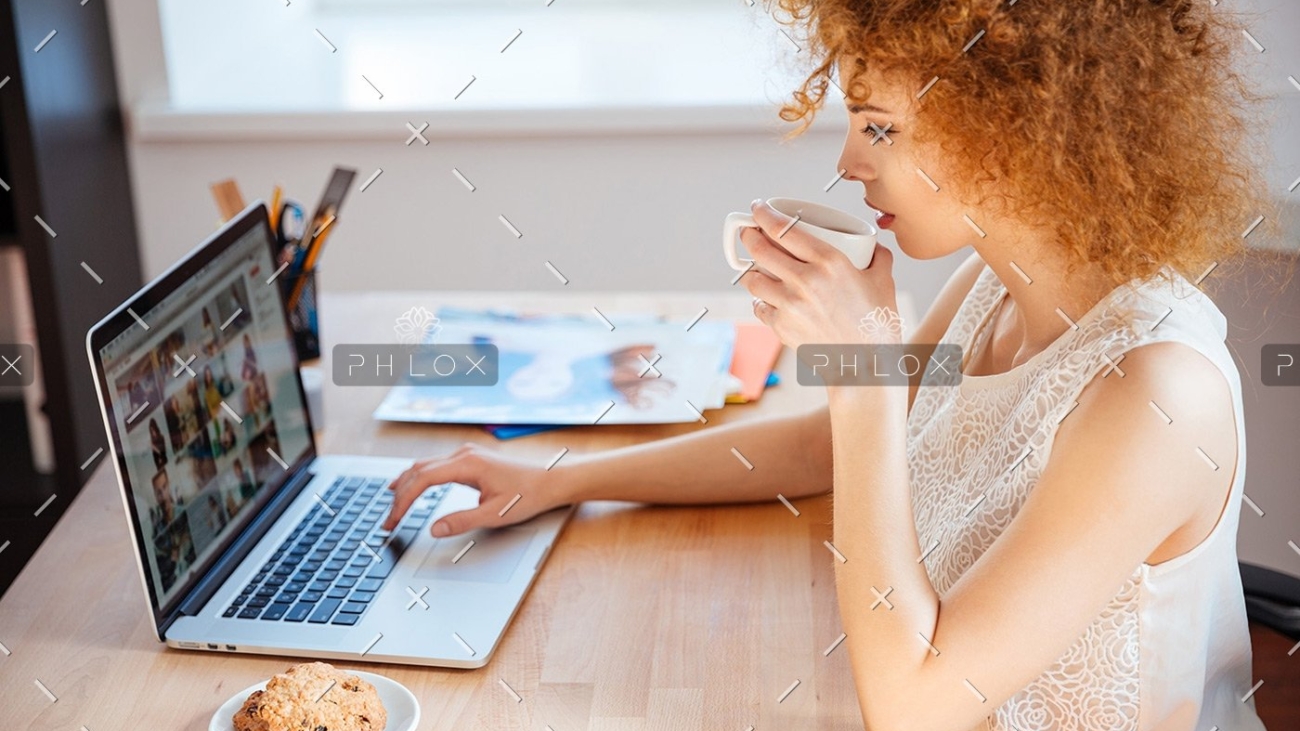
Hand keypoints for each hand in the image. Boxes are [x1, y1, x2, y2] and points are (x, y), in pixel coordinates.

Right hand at [383, 443, 561, 536]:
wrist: (551, 480)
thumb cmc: (528, 496)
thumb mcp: (495, 515)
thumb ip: (462, 522)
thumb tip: (434, 529)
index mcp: (467, 464)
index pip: (421, 480)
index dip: (402, 502)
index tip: (393, 522)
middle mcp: (463, 454)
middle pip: (417, 471)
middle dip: (399, 496)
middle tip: (388, 522)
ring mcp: (465, 454)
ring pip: (424, 466)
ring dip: (405, 485)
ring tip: (391, 506)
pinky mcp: (469, 458)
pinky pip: (434, 465)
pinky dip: (417, 478)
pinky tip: (409, 486)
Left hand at [739, 199, 901, 348]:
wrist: (865, 367)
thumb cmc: (877, 325)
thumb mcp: (884, 283)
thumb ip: (879, 257)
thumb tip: (873, 245)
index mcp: (829, 262)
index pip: (784, 229)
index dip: (764, 215)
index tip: (757, 208)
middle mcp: (804, 281)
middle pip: (760, 250)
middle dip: (748, 237)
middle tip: (748, 233)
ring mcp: (789, 305)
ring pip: (753, 279)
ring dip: (750, 271)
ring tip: (755, 268)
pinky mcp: (781, 327)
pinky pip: (759, 307)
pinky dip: (760, 301)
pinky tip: (766, 299)